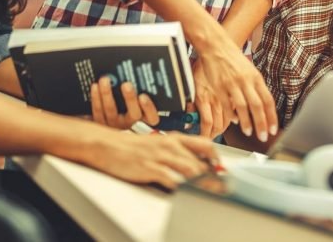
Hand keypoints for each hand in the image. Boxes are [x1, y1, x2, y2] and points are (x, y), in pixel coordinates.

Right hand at [88, 128, 216, 188]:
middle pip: (200, 161)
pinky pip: (171, 179)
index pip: (204, 144)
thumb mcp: (159, 145)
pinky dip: (181, 188)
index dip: (217, 158)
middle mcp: (171, 145)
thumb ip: (177, 153)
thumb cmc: (133, 148)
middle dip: (213, 176)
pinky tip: (187, 194)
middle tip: (223, 187)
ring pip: (190, 169)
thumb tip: (196, 166)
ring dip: (203, 183)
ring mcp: (161, 156)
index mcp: (175, 138)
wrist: (109, 146)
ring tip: (212, 193)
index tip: (223, 170)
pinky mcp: (150, 167)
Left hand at [91, 79, 159, 129]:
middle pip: (133, 114)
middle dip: (129, 98)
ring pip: (111, 112)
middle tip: (126, 84)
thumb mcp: (136, 97)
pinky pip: (97, 113)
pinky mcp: (100, 125)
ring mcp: (115, 126)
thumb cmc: (126, 101)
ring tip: (105, 80)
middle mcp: (130, 123)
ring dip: (108, 94)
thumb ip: (140, 86)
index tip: (144, 95)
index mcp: (143, 118)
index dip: (149, 108)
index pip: (152, 118)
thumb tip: (138, 67)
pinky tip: (94, 86)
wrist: (105, 124)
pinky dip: (96, 98)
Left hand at [192, 60, 232, 138]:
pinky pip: (239, 107)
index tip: (205, 138)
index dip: (206, 134)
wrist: (215, 47)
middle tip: (214, 138)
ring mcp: (228, 94)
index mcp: (203, 97)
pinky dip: (238, 115)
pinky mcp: (238, 89)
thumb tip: (188, 121)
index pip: (206, 123)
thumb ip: (190, 103)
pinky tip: (236, 118)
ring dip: (225, 129)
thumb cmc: (203, 65)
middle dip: (217, 135)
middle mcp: (216, 98)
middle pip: (219, 125)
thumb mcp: (191, 84)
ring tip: (220, 133)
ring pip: (231, 119)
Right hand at [195, 29, 276, 142]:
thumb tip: (261, 105)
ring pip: (242, 107)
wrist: (216, 45)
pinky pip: (227, 104)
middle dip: (261, 124)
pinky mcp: (219, 86)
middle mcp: (246, 80)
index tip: (273, 129)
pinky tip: (234, 121)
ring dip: (247, 122)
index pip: (268, 100)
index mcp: (255, 77)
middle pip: (257, 106)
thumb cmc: (233, 57)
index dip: (271, 117)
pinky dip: (231, 115)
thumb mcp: (249, 69)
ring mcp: (232, 83)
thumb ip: (255, 86)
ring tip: (249, 132)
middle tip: (263, 136)